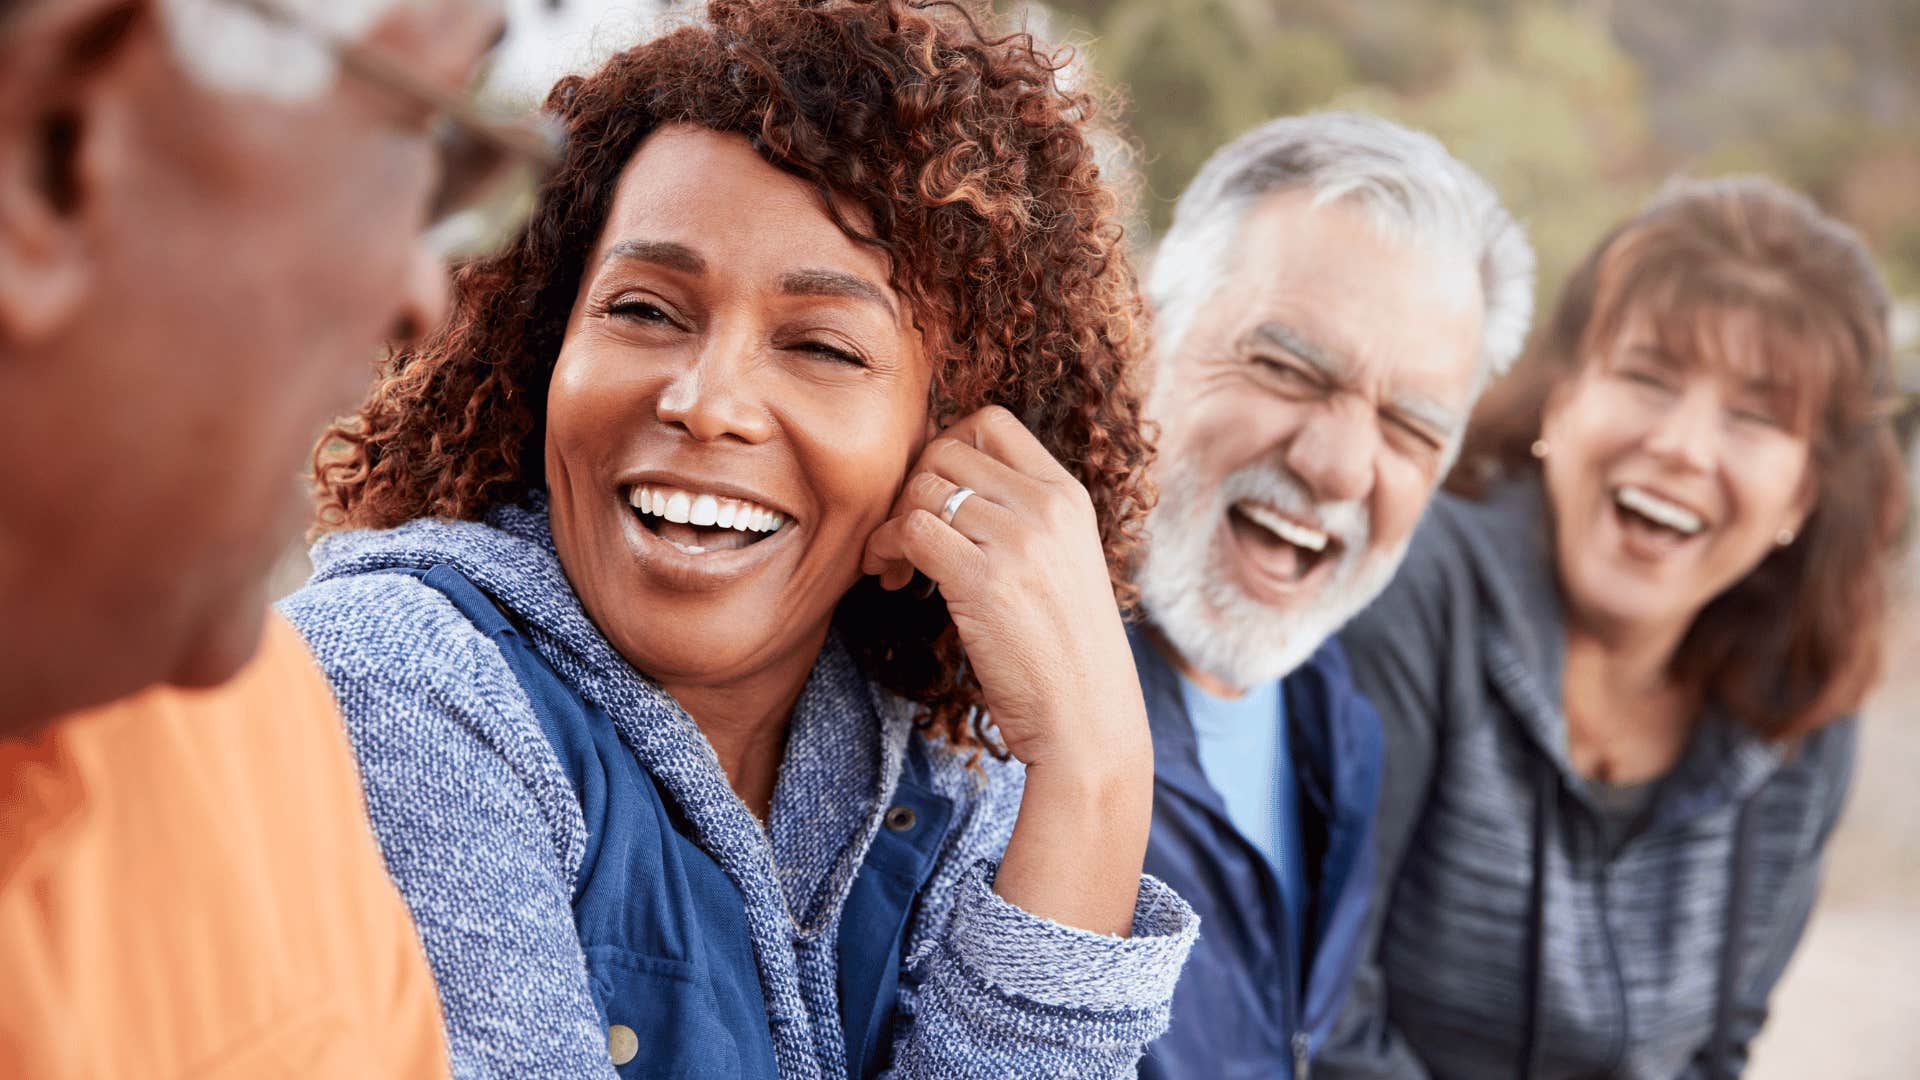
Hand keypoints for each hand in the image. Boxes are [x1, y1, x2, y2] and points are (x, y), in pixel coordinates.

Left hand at [862, 406, 1152, 934]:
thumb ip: (1020, 520)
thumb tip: (944, 487)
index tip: (932, 495)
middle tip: (902, 538)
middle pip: (944, 448)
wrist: (1087, 721)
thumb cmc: (1066, 656)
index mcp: (1068, 496)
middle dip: (909, 487)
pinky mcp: (983, 580)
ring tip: (894, 567)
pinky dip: (885, 550)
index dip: (945, 446)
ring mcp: (1017, 540)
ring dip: (890, 523)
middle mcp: (1045, 507)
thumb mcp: (1061, 565)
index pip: (991, 422)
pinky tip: (892, 581)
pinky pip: (910, 530)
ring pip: (920, 488)